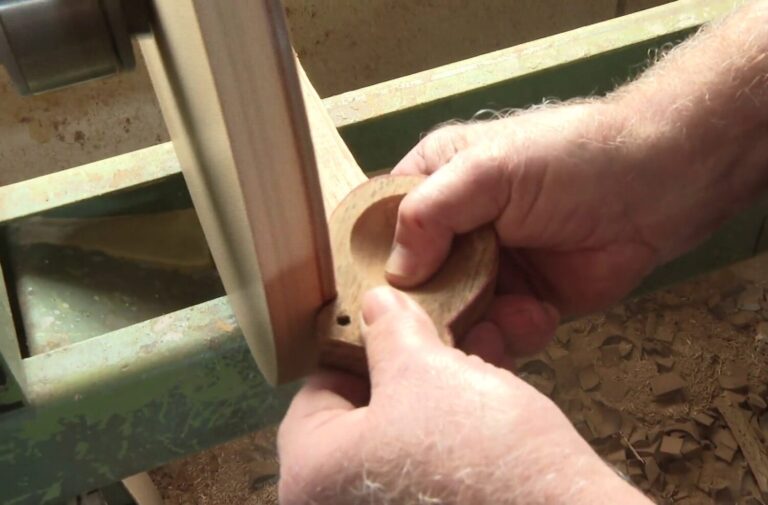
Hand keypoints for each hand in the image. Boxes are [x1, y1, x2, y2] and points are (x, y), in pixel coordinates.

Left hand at [278, 287, 649, 504]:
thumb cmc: (480, 455)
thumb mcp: (425, 369)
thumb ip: (389, 330)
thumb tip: (376, 305)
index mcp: (310, 473)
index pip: (318, 390)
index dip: (361, 347)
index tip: (394, 326)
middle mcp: (334, 504)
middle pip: (363, 414)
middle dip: (408, 368)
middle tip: (440, 338)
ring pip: (401, 437)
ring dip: (437, 393)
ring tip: (478, 356)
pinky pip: (428, 469)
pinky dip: (451, 433)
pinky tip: (488, 399)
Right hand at [385, 103, 669, 356]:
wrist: (658, 187)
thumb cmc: (569, 159)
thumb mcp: (490, 169)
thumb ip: (431, 211)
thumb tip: (394, 273)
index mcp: (433, 184)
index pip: (380, 228)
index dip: (369, 264)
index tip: (366, 303)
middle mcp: (453, 231)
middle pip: (412, 286)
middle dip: (426, 312)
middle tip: (440, 330)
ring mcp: (487, 270)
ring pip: (452, 318)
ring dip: (471, 331)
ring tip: (498, 325)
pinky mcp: (522, 303)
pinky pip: (497, 334)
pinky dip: (512, 337)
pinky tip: (536, 318)